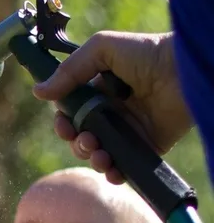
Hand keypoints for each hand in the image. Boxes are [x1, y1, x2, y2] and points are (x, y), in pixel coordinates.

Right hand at [32, 31, 192, 183]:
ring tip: (100, 154)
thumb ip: (69, 70)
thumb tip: (38, 92)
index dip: (63, 122)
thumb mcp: (102, 48)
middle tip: (86, 139)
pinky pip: (124, 167)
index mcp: (98, 92)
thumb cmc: (147, 52)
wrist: (184, 68)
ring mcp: (129, 131)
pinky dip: (114, 174)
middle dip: (76, 143)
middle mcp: (111, 113)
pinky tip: (112, 169)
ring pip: (98, 154)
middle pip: (80, 137)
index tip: (64, 125)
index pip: (70, 113)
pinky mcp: (147, 146)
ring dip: (92, 158)